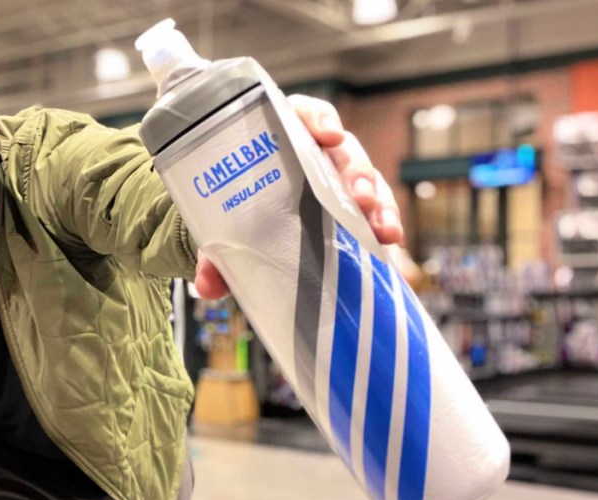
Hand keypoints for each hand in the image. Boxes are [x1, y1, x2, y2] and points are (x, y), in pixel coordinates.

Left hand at [194, 94, 404, 298]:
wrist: (242, 226)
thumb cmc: (234, 207)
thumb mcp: (220, 224)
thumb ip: (213, 251)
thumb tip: (207, 287)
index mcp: (281, 137)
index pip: (304, 114)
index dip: (320, 120)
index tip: (328, 137)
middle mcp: (315, 152)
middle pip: (344, 151)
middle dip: (357, 173)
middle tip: (360, 198)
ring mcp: (337, 178)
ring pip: (366, 181)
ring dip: (380, 204)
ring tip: (384, 231)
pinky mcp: (351, 206)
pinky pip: (374, 209)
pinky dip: (384, 223)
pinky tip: (390, 242)